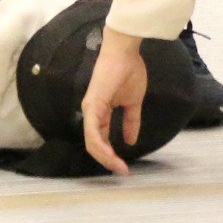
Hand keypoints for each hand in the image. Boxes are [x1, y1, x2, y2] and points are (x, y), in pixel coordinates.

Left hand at [80, 30, 150, 176]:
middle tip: (122, 171)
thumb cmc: (128, 70)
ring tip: (118, 167)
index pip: (101, 138)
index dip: (111, 154)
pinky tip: (110, 155)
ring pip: (92, 142)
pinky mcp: (92, 105)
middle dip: (108, 161)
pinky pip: (93, 132)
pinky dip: (101, 146)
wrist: (125, 51)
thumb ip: (131, 120)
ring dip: (105, 157)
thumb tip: (131, 140)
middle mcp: (91, 112)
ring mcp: (90, 109)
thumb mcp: (133, 102)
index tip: (124, 166)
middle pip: (94, 144)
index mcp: (100, 111)